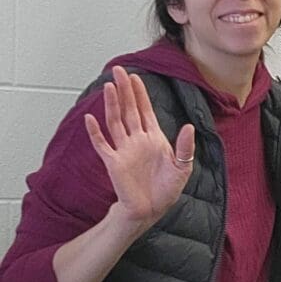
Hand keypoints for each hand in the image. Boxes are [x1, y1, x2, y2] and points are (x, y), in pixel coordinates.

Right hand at [83, 66, 194, 229]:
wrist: (151, 210)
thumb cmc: (165, 190)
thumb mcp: (182, 167)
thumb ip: (185, 146)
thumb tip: (189, 126)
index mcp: (154, 138)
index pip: (145, 111)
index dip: (140, 94)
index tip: (135, 77)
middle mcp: (137, 140)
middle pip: (128, 110)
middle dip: (124, 91)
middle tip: (119, 71)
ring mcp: (124, 150)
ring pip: (115, 121)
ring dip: (111, 104)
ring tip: (108, 86)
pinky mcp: (114, 162)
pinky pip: (102, 144)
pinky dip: (95, 132)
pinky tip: (90, 119)